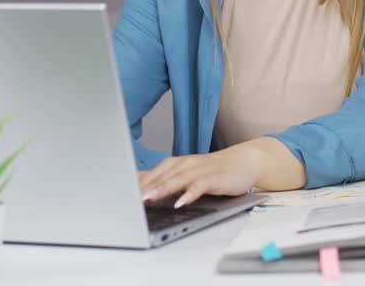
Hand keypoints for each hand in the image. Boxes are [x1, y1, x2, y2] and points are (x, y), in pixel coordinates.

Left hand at [138, 144, 265, 207]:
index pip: (152, 173)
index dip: (135, 184)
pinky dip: (190, 193)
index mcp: (176, 164)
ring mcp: (201, 169)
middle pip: (161, 176)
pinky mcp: (216, 177)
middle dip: (144, 188)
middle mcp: (186, 164)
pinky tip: (181, 202)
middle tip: (127, 200)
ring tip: (147, 200)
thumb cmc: (213, 171)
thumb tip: (136, 185)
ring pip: (178, 179)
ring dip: (162, 189)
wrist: (245, 161)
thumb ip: (163, 179)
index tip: (119, 196)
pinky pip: (200, 185)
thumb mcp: (186, 175)